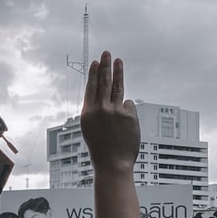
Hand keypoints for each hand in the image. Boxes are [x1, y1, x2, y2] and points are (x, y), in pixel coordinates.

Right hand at [80, 52, 139, 172]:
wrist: (112, 164)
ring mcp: (115, 111)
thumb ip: (97, 111)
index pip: (91, 87)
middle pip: (103, 81)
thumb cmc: (101, 149)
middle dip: (105, 65)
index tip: (96, 62)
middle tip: (107, 53)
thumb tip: (109, 97)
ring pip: (117, 87)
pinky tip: (124, 125)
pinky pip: (128, 106)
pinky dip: (126, 112)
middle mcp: (100, 109)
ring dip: (118, 72)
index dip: (94, 73)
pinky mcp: (129, 115)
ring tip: (118, 61)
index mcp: (88, 113)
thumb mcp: (91, 128)